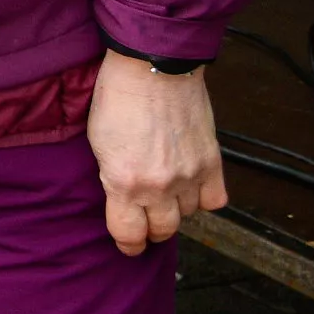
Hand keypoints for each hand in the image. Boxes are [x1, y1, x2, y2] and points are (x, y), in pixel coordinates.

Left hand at [87, 49, 225, 255]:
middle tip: (147, 219)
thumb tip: (122, 198)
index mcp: (124, 183)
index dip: (128, 244)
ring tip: (165, 189)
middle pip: (162, 231)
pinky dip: (204, 197)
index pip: (129, 234)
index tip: (128, 245)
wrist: (151, 68)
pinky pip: (215, 200)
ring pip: (188, 215)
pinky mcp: (212, 163)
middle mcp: (160, 187)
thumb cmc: (117, 99)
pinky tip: (192, 185)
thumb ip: (113, 177)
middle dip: (152, 229)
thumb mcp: (98, 143)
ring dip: (177, 207)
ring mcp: (190, 176)